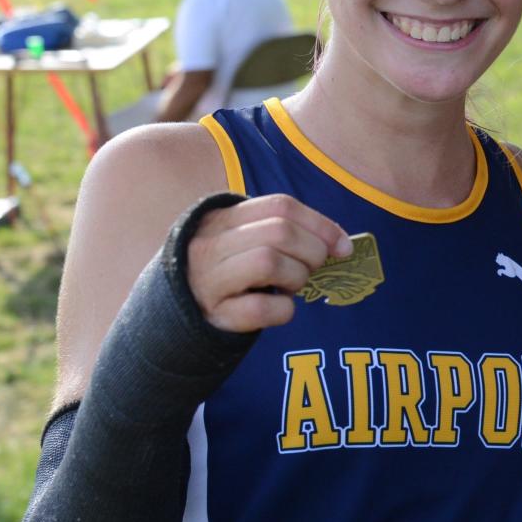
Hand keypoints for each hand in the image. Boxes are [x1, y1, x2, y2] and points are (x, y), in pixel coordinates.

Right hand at [186, 194, 350, 331]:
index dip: (320, 224)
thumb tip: (341, 243)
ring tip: (290, 286)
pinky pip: (262, 308)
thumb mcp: (244, 241)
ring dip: (296, 277)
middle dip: (312, 252)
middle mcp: (210, 244)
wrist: (178, 313)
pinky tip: (280, 308)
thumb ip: (284, 233)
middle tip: (311, 269)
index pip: (280, 205)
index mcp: (221, 218)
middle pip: (280, 232)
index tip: (343, 246)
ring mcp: (208, 280)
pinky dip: (284, 310)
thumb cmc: (227, 272)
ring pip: (269, 262)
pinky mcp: (214, 315)